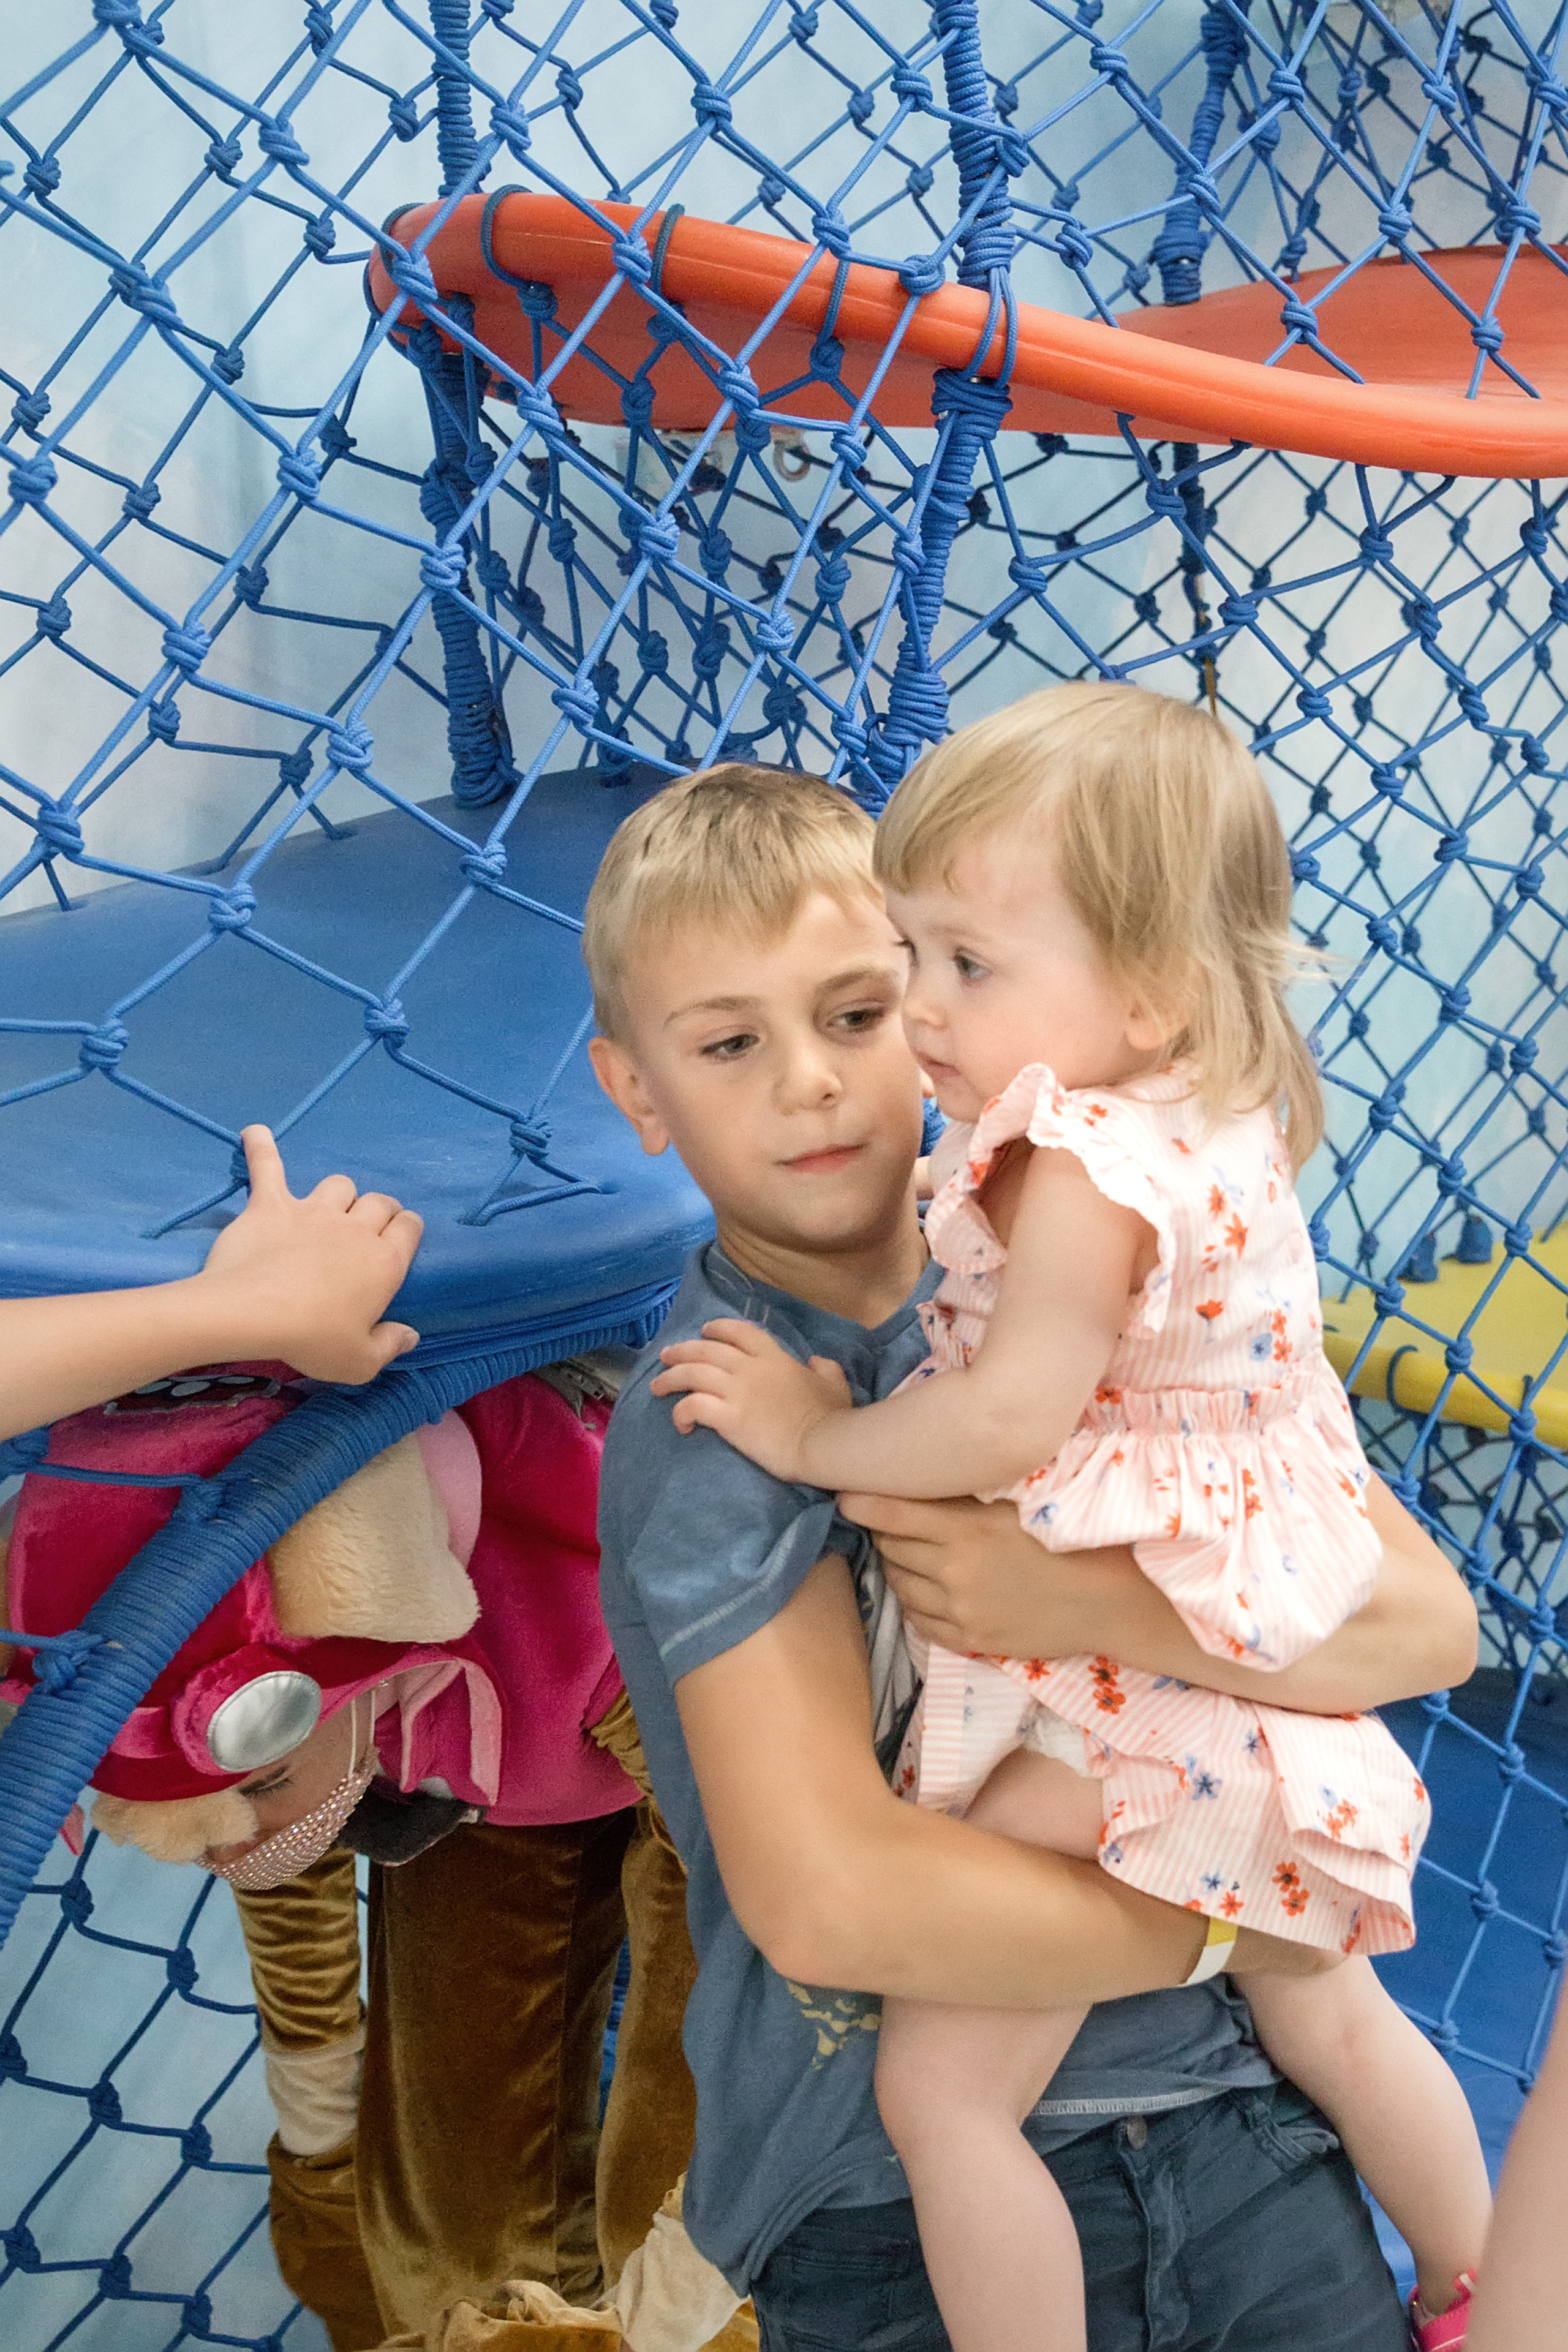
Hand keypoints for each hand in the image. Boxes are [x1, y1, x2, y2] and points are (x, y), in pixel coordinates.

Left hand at [194, 1127, 423, 1381]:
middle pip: (379, 1201)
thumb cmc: (312, 1339)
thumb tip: (410, 1335)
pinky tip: (255, 1133)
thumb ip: (389, 1345)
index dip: (405, 1231)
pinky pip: (267, 1166)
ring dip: (338, 1194)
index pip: (410, 1227)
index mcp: (385, 1262)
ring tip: (326, 1209)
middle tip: (363, 1231)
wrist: (252, 1313)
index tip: (397, 1241)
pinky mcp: (271, 1205)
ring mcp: (313, 1211)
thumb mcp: (360, 1362)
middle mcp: (356, 1228)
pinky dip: (260, 1148)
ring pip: (338, 1184)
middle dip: (378, 1211)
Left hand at [651, 1318, 851, 1480]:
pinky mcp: (728, 1418)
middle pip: (705, 1350)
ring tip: (656, 1386)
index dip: (717, 1329)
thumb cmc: (831, 1415)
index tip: (703, 1331)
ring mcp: (736, 1392)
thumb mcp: (835, 1383)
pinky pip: (692, 1407)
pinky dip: (680, 1412)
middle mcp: (749, 1368)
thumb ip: (824, 1368)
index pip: (739, 1332)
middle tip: (665, 1356)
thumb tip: (815, 1361)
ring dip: (669, 1378)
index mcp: (774, 1357)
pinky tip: (680, 1424)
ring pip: (691, 1374)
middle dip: (681, 1351)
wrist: (822, 1442)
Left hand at [838, 1490, 1068, 1654]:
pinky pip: (918, 1620)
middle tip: (894, 1522)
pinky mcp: (968, 1640)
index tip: (846, 1495)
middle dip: (885, 1532)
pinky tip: (927, 1588)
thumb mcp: (1015, 1505)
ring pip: (899, 1585)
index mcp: (966, 1529)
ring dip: (897, 1567)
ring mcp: (958, 1611)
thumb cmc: (1065, 1541)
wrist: (1103, 1600)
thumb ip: (965, 1499)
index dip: (861, 1502)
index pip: (891, 1513)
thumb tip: (919, 1483)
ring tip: (911, 1554)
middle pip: (890, 1548)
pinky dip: (914, 1602)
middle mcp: (954, 1571)